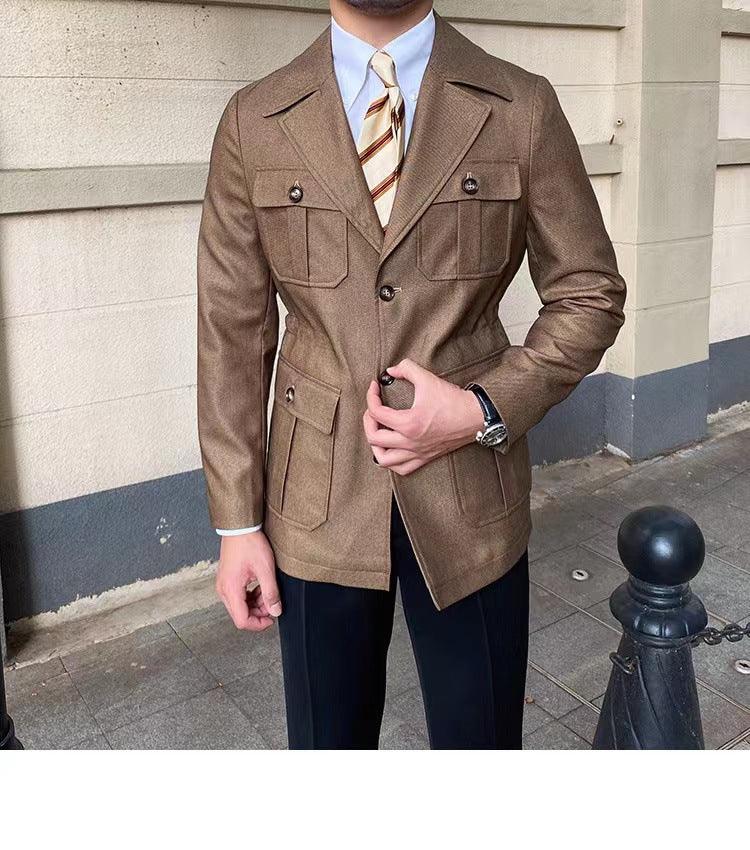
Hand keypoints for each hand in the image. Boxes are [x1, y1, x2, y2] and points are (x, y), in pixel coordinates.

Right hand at [216, 531, 280, 630]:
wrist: (239, 527)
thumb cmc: (250, 544)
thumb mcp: (265, 569)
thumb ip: (271, 593)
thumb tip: (275, 611)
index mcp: (231, 590)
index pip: (242, 621)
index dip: (258, 624)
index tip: (272, 619)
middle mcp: (223, 590)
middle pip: (240, 615)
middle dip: (258, 613)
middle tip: (272, 604)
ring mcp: (223, 585)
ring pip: (239, 606)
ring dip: (255, 605)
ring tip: (268, 593)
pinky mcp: (227, 580)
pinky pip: (238, 596)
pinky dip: (250, 596)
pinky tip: (260, 587)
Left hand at [362, 358, 485, 475]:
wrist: (475, 417)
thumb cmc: (453, 400)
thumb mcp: (428, 379)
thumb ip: (407, 368)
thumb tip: (391, 370)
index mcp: (408, 423)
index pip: (377, 412)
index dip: (371, 396)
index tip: (375, 387)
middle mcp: (410, 442)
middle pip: (374, 438)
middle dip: (368, 421)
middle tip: (372, 409)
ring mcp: (417, 452)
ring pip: (384, 459)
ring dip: (375, 445)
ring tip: (377, 431)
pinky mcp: (425, 458)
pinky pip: (402, 469)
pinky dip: (391, 462)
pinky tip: (391, 449)